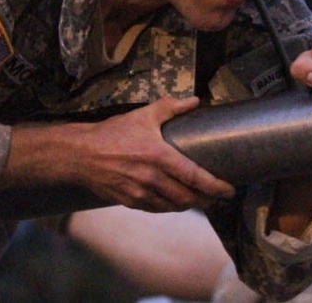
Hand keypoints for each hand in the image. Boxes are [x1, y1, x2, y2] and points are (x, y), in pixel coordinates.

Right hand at [73, 96, 235, 211]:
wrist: (81, 154)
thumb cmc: (112, 133)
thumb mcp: (142, 115)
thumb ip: (170, 107)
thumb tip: (195, 100)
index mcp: (159, 156)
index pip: (195, 176)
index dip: (216, 186)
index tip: (230, 189)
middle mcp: (152, 178)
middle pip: (189, 197)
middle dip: (207, 199)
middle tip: (218, 196)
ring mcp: (141, 193)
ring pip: (174, 206)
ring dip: (190, 205)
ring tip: (200, 200)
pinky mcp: (131, 202)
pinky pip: (157, 209)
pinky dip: (170, 207)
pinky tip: (175, 202)